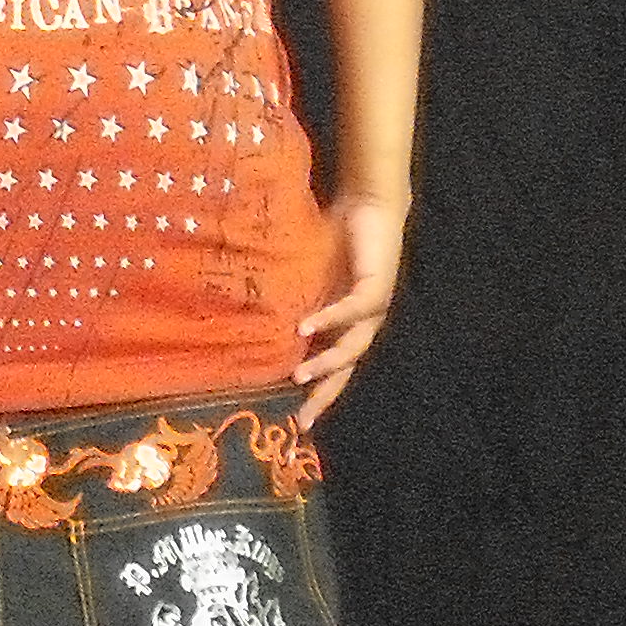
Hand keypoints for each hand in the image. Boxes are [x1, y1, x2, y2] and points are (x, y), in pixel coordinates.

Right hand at [292, 190, 408, 428]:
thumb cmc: (336, 237)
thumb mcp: (308, 275)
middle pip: (346, 369)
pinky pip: (352, 310)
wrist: (369, 203)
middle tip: (302, 420)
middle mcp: (362, 323)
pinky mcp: (375, 287)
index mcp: (347, 324)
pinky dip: (329, 319)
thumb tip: (250, 310)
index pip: (334, 367)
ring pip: (351, 347)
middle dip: (324, 395)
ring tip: (299, 377)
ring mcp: (372, 307)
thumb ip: (292, 295)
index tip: (295, 421)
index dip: (317, 393)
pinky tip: (306, 327)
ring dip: (326, 363)